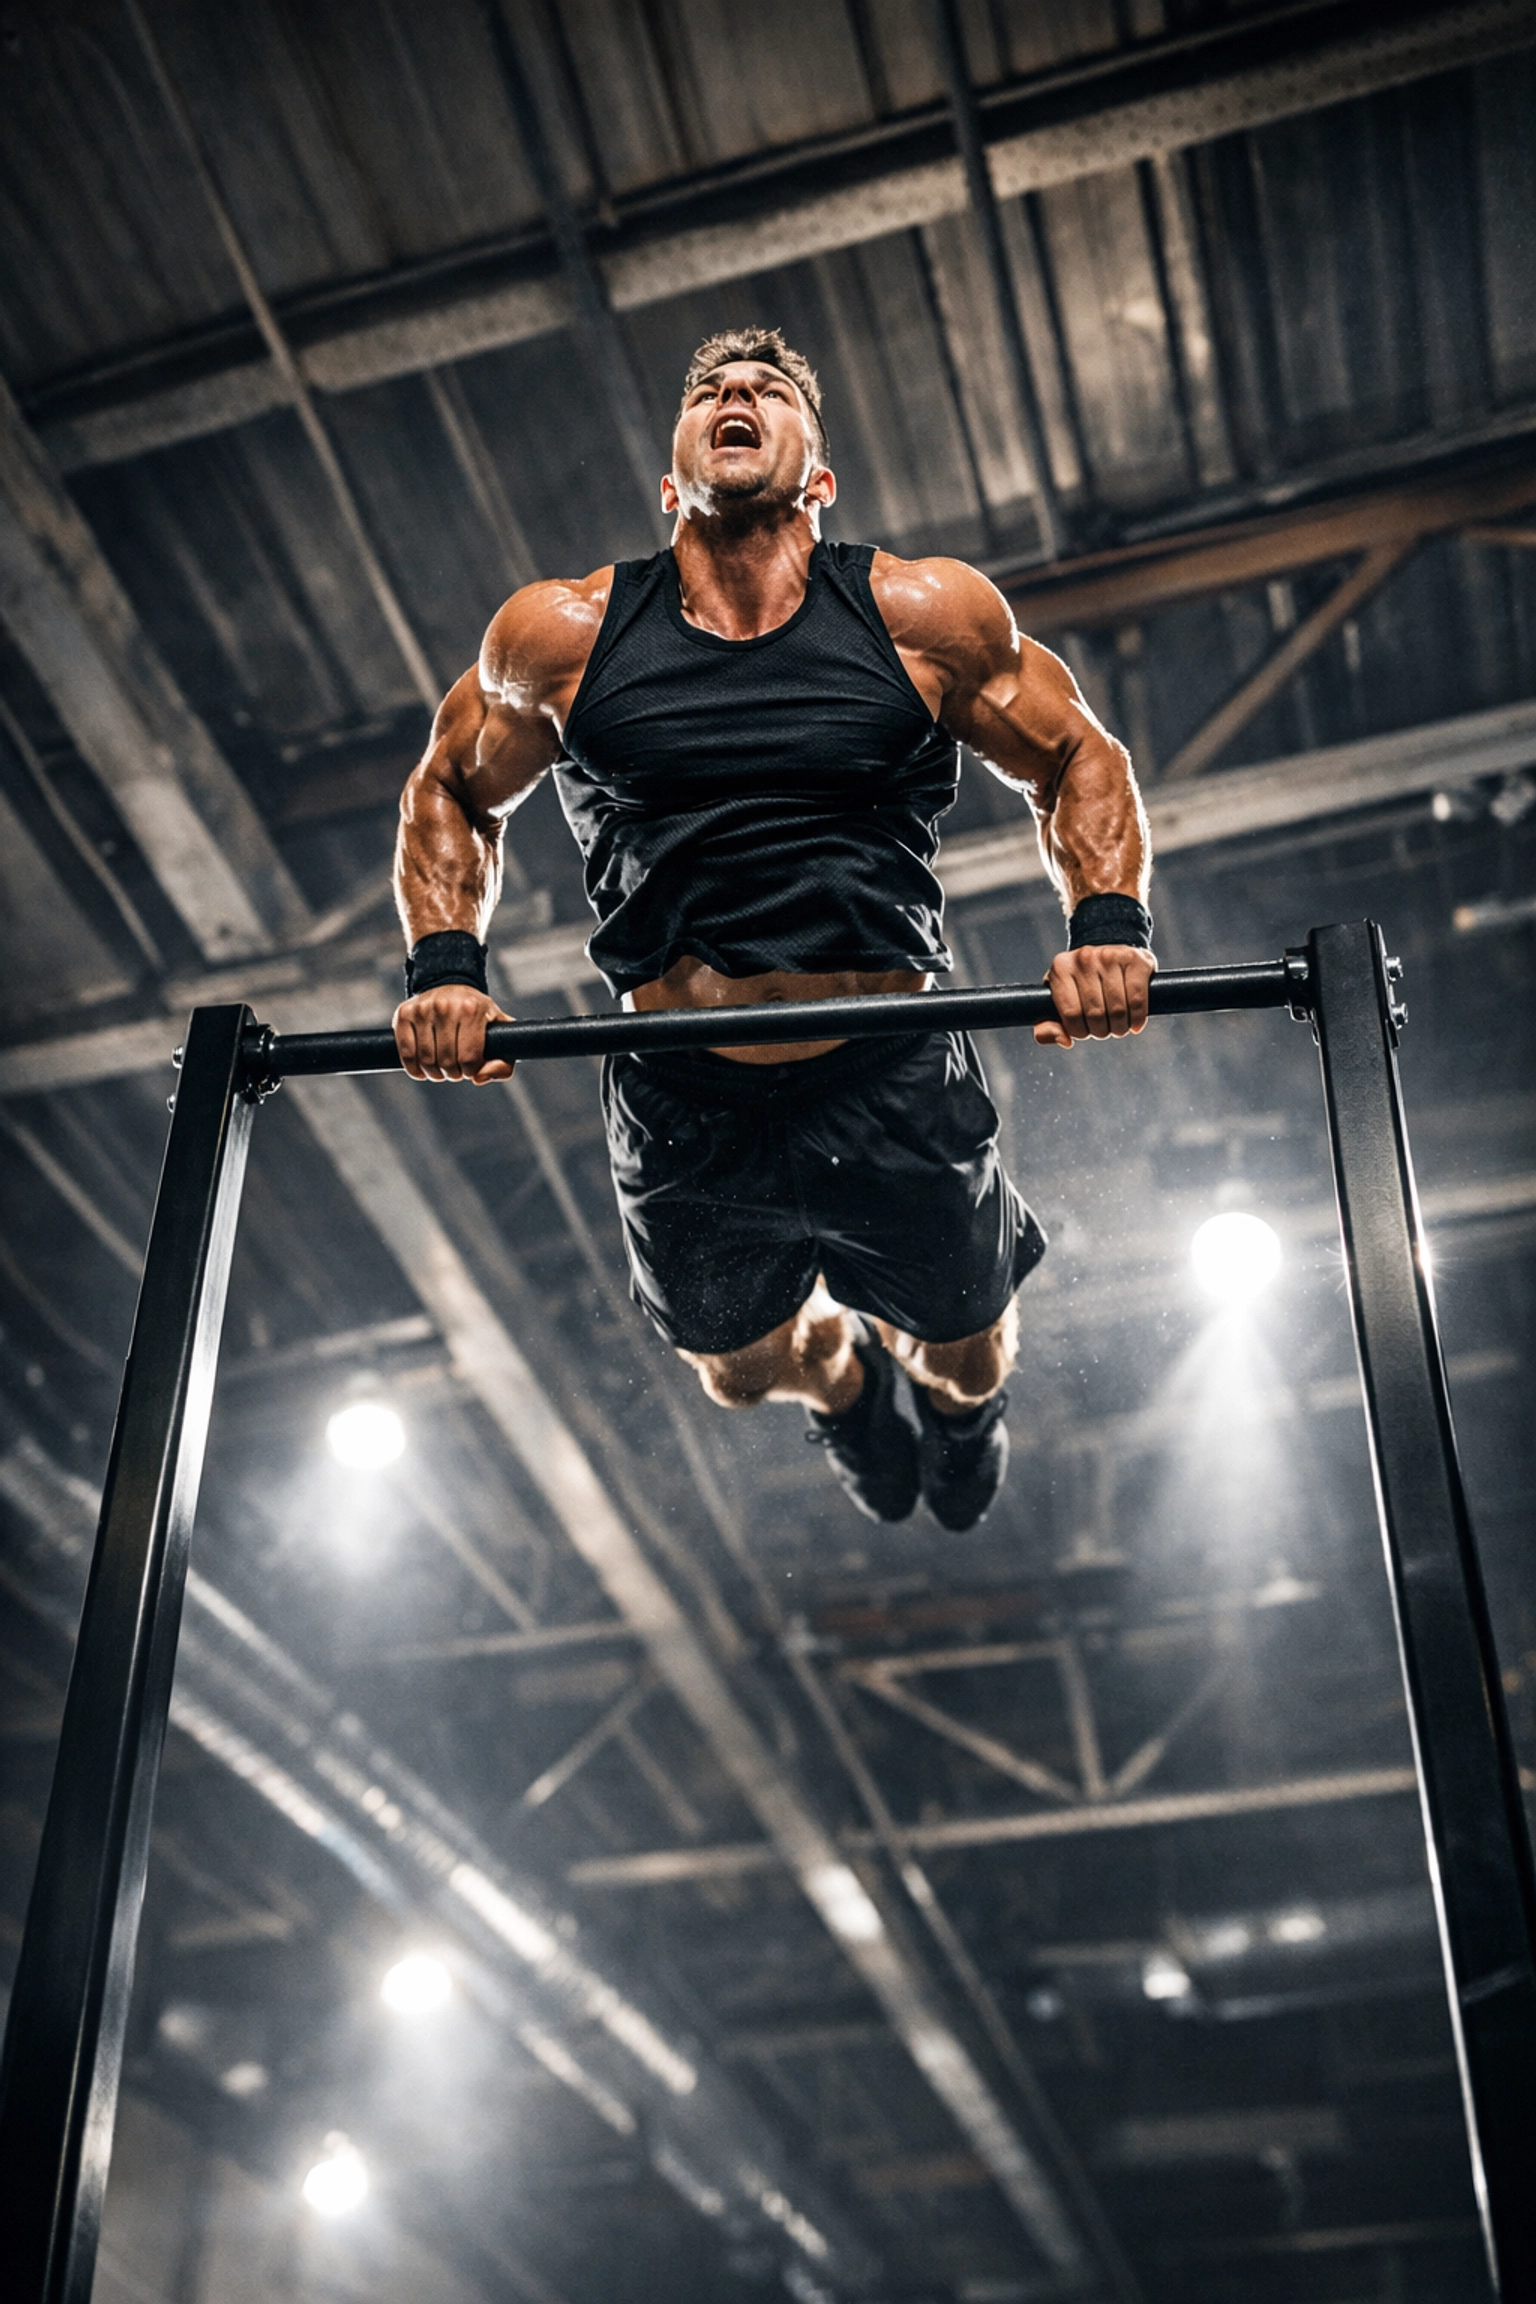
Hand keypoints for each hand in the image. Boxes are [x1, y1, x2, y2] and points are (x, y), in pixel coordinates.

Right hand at [393, 985, 513, 1081]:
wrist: (450, 986)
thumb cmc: (477, 1015)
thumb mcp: (500, 1033)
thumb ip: (503, 1062)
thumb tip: (478, 1078)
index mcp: (472, 1009)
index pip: (469, 1058)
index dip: (470, 1071)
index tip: (470, 1067)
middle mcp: (445, 1006)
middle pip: (447, 1062)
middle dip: (453, 1073)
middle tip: (455, 1069)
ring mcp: (422, 1008)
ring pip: (426, 1060)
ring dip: (434, 1073)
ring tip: (441, 1068)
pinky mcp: (403, 1013)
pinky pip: (406, 1054)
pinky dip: (414, 1069)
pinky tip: (422, 1069)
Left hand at [1035, 944, 1154, 1049]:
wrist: (1110, 958)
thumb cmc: (1081, 985)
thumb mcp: (1059, 1002)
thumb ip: (1048, 1026)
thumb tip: (1065, 1041)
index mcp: (1061, 968)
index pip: (1071, 1014)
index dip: (1080, 1032)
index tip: (1085, 1031)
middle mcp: (1084, 958)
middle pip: (1095, 1014)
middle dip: (1101, 1031)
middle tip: (1104, 1029)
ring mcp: (1110, 956)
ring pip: (1117, 1010)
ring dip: (1120, 1028)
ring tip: (1119, 1026)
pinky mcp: (1134, 959)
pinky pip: (1137, 1000)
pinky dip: (1137, 1018)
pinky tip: (1135, 1022)